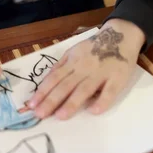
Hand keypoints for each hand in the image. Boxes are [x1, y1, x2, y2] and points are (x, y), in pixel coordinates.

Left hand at [28, 20, 144, 119]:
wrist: (121, 36)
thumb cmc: (94, 48)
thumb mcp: (74, 51)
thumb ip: (61, 66)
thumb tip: (46, 81)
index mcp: (72, 62)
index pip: (54, 78)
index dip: (42, 92)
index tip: (31, 105)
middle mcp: (83, 68)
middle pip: (65, 85)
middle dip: (51, 100)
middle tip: (40, 115)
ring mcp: (100, 73)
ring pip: (84, 89)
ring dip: (72, 103)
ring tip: (60, 116)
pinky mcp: (117, 78)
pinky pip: (109, 91)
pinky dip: (102, 101)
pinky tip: (94, 111)